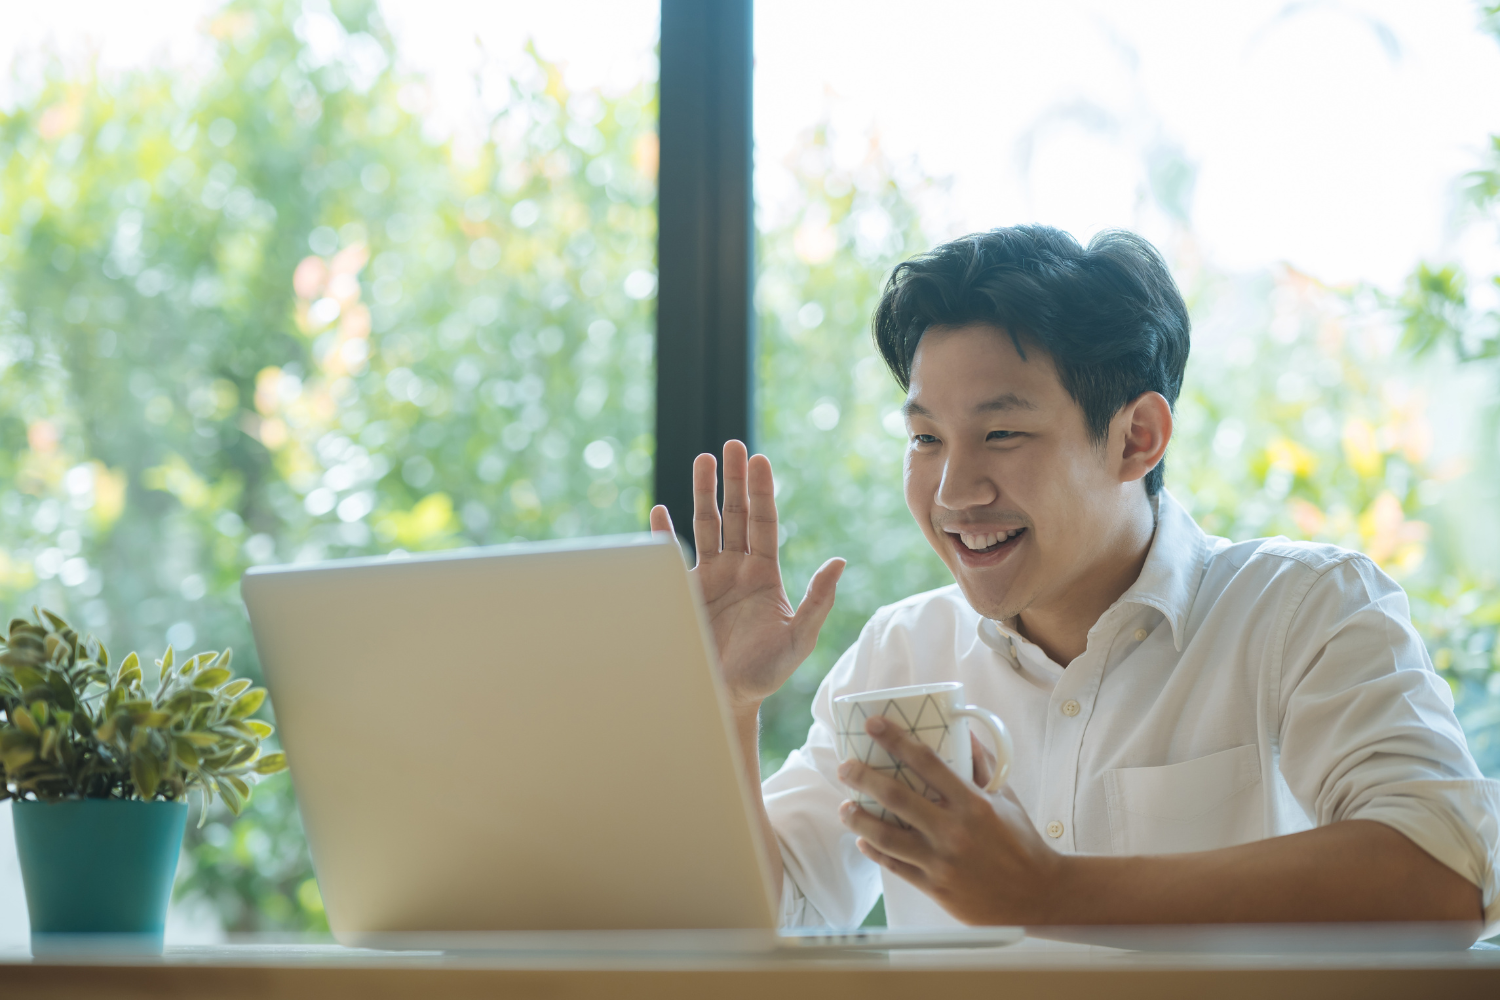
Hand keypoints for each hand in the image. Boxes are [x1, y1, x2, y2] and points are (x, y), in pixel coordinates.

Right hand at [650, 440, 844, 712]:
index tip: (758, 460)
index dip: (761, 491)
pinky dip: (664, 534)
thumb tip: (839, 562)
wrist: (726, 698)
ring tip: (702, 459)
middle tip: (731, 445)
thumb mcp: (799, 638)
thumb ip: (817, 600)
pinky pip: (672, 555)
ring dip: (702, 492)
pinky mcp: (683, 592)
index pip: (763, 522)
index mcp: (764, 573)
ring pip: (706, 524)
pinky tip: (659, 511)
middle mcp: (736, 569)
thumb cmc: (766, 672)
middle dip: (733, 479)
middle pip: (735, 513)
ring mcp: (708, 578)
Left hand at [837, 716, 1064, 924]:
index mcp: (973, 803)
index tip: (873, 724)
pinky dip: (875, 851)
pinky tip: (863, 841)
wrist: (1037, 895)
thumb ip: (982, 764)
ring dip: (859, 819)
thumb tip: (963, 731)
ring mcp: (941, 861)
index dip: (896, 740)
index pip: (927, 762)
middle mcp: (953, 831)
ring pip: (887, 836)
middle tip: (845, 767)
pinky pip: (895, 866)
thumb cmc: (1022, 841)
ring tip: (845, 807)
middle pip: (897, 798)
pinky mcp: (935, 887)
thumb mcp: (1005, 797)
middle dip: (864, 778)